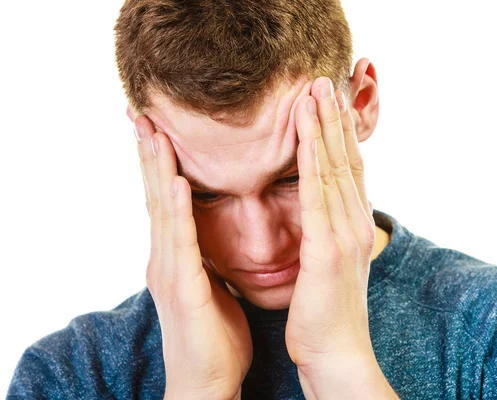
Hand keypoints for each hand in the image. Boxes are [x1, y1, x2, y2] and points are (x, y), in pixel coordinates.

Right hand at [130, 110, 252, 399]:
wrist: (208, 382)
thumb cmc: (215, 336)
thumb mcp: (213, 285)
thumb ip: (208, 257)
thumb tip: (216, 237)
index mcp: (177, 255)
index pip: (167, 198)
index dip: (162, 161)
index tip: (161, 125)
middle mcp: (166, 257)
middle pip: (155, 194)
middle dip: (150, 152)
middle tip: (144, 112)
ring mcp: (169, 271)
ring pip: (160, 210)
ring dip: (156, 168)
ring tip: (153, 130)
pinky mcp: (182, 289)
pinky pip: (181, 243)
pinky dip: (177, 210)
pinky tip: (176, 182)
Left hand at [286, 77, 388, 397]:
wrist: (336, 354)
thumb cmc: (327, 314)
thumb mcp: (331, 266)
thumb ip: (329, 236)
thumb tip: (320, 217)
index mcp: (353, 227)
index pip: (348, 171)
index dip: (340, 135)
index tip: (330, 104)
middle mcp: (355, 224)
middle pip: (346, 161)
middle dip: (335, 120)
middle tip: (326, 81)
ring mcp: (344, 234)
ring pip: (334, 169)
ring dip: (325, 128)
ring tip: (317, 92)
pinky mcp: (328, 248)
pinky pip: (317, 194)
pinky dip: (313, 159)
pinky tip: (307, 132)